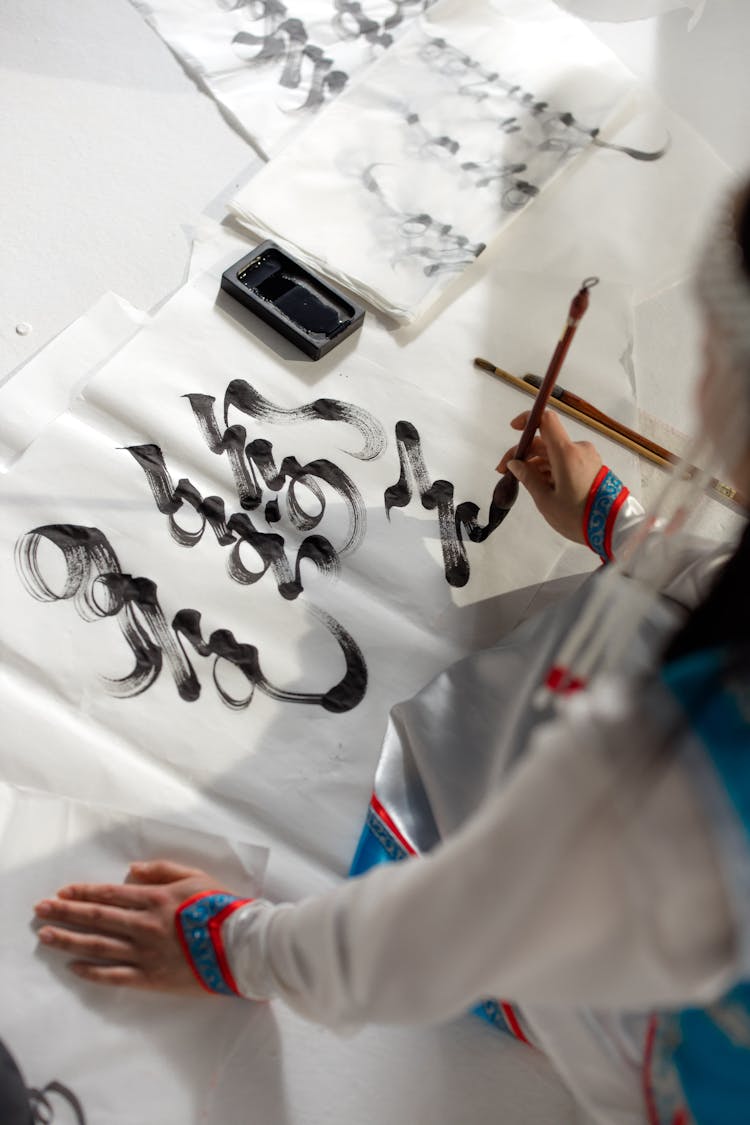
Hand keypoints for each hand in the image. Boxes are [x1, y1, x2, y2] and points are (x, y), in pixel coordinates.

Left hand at [34, 860, 231, 992]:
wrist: (240, 946)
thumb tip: (132, 870)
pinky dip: (91, 970)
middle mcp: (144, 925)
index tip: (62, 892)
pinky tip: (73, 966)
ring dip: (69, 938)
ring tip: (46, 935)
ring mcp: (144, 953)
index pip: (110, 894)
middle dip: (65, 911)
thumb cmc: (221, 908)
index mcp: (155, 898)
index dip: (83, 892)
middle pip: (96, 917)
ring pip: (98, 944)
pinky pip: (113, 975)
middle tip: (41, 909)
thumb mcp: (195, 877)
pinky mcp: (150, 978)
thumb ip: (162, 870)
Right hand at [497, 411, 601, 542]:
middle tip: (506, 471)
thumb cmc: (578, 517)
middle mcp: (578, 450)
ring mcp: (587, 458)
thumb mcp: (546, 501)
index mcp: (567, 453)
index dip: (528, 420)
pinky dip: (551, 468)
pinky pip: (566, 461)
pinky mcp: (592, 467)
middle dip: (525, 453)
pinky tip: (541, 485)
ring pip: (555, 452)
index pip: (546, 421)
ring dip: (537, 463)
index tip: (514, 428)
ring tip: (523, 483)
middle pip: (546, 441)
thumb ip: (528, 478)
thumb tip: (514, 464)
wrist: (613, 529)